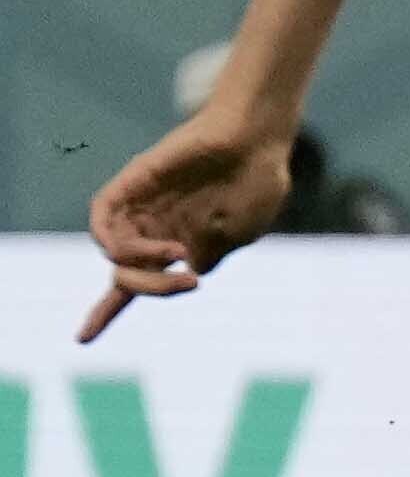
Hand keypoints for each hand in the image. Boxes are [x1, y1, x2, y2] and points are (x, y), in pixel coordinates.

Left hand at [81, 111, 295, 340]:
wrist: (259, 137)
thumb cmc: (258, 181)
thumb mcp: (240, 234)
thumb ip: (209, 255)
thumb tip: (187, 270)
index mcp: (177, 244)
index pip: (133, 283)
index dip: (106, 312)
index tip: (83, 340)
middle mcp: (152, 227)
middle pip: (125, 276)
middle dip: (150, 289)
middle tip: (189, 283)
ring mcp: (141, 204)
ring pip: (112, 252)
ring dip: (140, 265)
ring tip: (176, 253)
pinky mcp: (133, 181)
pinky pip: (102, 215)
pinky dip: (115, 239)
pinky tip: (149, 245)